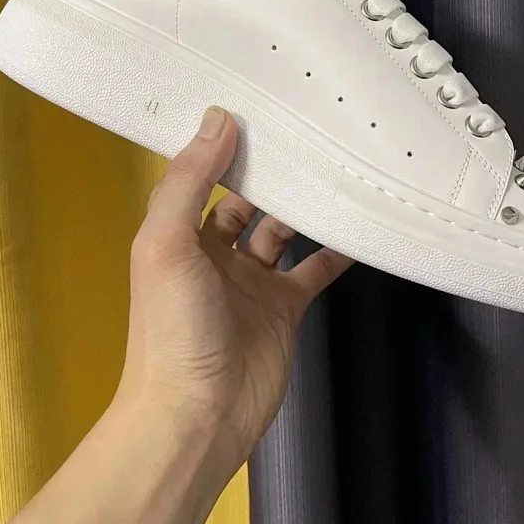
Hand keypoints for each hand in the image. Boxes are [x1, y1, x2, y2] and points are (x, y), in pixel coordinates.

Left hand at [116, 106, 352, 463]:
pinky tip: (358, 228)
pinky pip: (313, 269)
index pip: (203, 178)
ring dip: (306, 206)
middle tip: (312, 131)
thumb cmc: (172, 328)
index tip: (260, 107)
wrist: (196, 417)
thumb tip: (219, 119)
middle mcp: (214, 254)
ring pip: (283, 230)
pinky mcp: (285, 309)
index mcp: (178, 236)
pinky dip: (335, 250)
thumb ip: (189, 182)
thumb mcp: (166, 244)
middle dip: (272, 172)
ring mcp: (252, 282)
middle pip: (247, 200)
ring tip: (339, 169)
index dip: (226, 146)